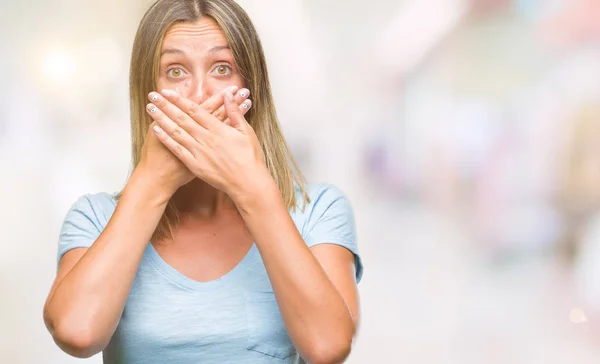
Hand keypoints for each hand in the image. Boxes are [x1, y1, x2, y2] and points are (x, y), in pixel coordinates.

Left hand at [146, 87, 269, 199]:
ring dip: (162, 119)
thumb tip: (228, 95)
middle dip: (166, 106)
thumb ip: (235, 112)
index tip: (168, 92)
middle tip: (153, 95)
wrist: (247, 183)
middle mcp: (206, 139)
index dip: (180, 100)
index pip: (195, 110)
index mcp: (218, 129)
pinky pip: (178, 150)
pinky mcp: (195, 165)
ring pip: (176, 132)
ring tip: (150, 108)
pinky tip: (156, 130)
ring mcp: (199, 152)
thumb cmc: (250, 158)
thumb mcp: (246, 132)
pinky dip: (166, 139)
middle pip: (181, 118)